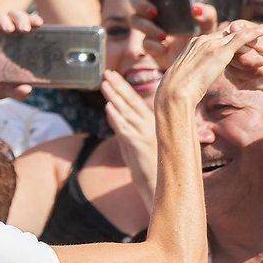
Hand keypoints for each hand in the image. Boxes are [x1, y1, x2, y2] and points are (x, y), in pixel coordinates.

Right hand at [0, 11, 43, 102]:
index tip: (39, 23)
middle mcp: (0, 36)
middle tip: (25, 29)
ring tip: (10, 30)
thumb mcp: (11, 91)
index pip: (24, 23)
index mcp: (14, 40)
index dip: (31, 19)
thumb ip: (19, 92)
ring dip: (2, 20)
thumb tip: (27, 90)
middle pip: (10, 15)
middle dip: (19, 17)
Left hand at [101, 70, 156, 210]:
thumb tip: (110, 112)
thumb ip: (122, 128)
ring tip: (105, 84)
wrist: (158, 189)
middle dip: (118, 86)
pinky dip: (116, 118)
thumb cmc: (148, 169)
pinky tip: (108, 108)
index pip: (135, 102)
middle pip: (132, 102)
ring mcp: (146, 135)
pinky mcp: (139, 146)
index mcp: (151, 124)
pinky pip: (125, 129)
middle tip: (107, 73)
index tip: (112, 76)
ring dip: (115, 97)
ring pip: (127, 112)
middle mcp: (151, 126)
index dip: (123, 88)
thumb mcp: (132, 144)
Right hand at [129, 0, 217, 69]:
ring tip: (163, 35)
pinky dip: (153, 45)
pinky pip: (144, 42)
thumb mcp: (208, 23)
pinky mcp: (148, 45)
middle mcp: (153, 11)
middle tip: (154, 12)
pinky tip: (164, 48)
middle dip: (141, 4)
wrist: (197, 59)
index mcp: (165, 0)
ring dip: (147, 27)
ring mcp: (148, 28)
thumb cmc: (201, 35)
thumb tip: (195, 9)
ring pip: (135, 20)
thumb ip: (206, 14)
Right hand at [157, 21, 262, 106]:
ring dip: (254, 33)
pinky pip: (243, 37)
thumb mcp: (181, 81)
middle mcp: (201, 41)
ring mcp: (211, 44)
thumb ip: (189, 77)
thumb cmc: (173, 94)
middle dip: (243, 33)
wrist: (174, 94)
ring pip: (237, 34)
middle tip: (261, 30)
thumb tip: (189, 86)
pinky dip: (258, 31)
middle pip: (227, 33)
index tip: (238, 39)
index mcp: (191, 47)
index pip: (214, 38)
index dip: (228, 38)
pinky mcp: (220, 51)